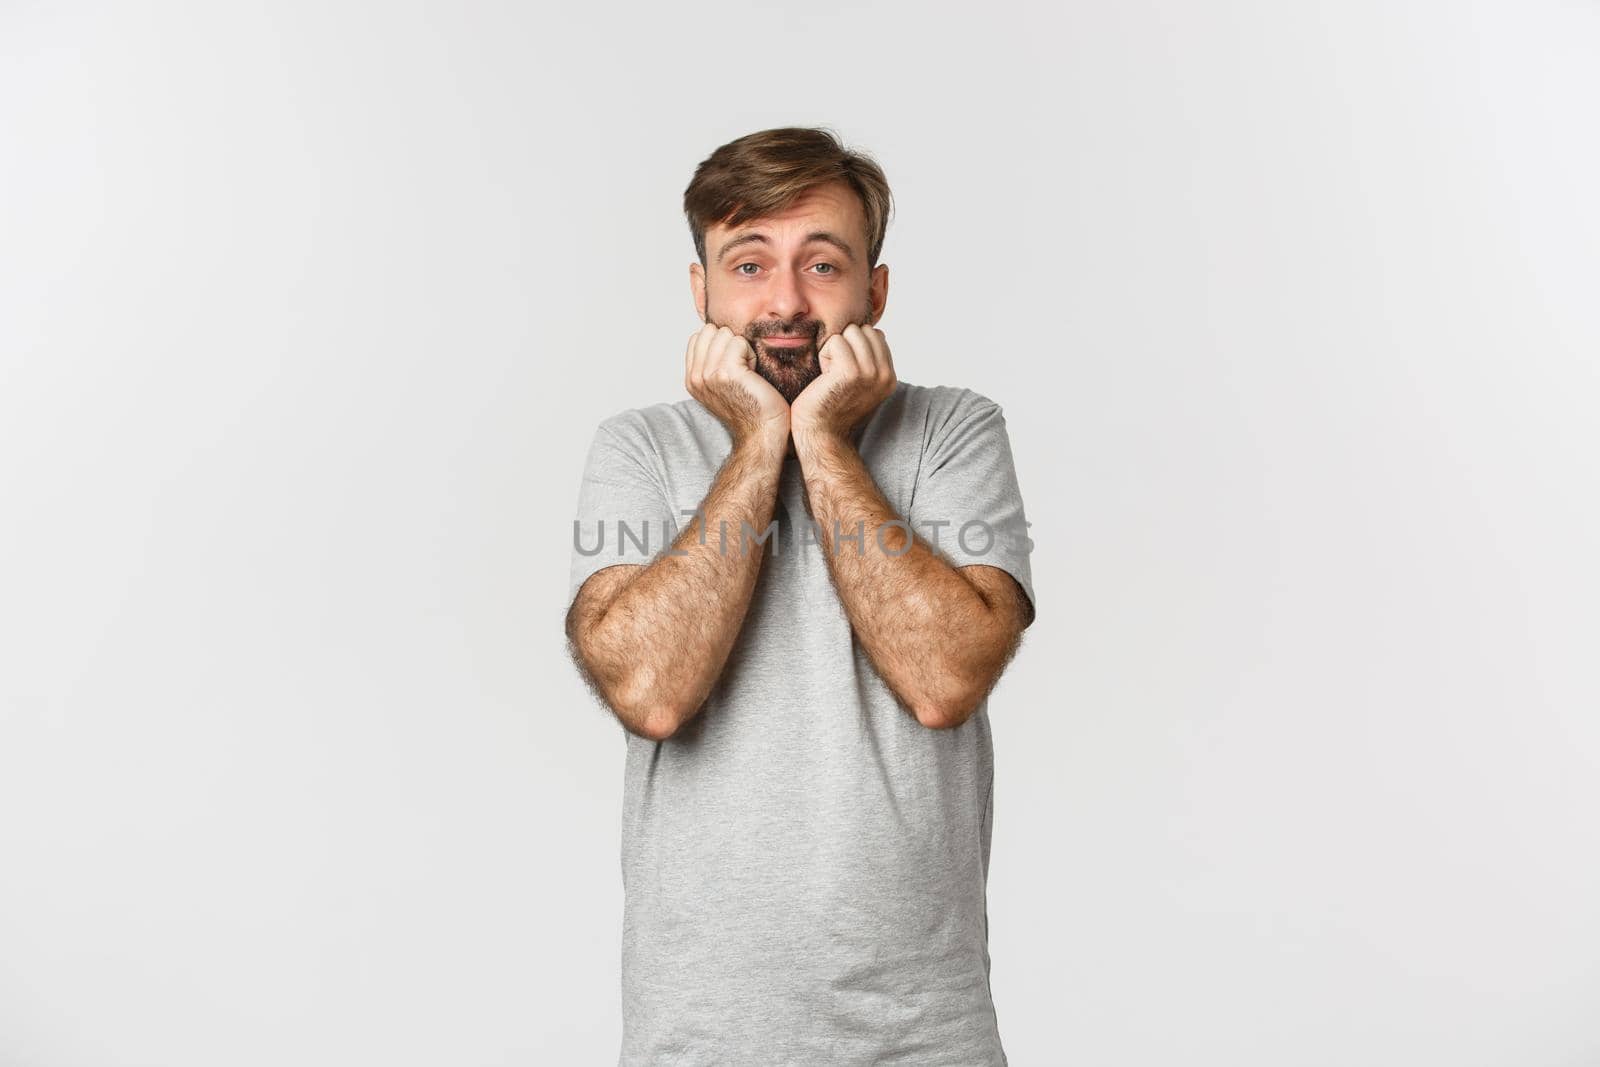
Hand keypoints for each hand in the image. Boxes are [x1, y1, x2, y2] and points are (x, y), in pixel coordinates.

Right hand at [685, 324, 788, 446]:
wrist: (762, 432)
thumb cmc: (751, 408)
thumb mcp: (722, 384)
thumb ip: (711, 362)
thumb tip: (717, 333)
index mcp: (692, 379)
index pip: (698, 337)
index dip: (720, 344)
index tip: (732, 366)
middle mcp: (696, 377)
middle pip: (710, 331)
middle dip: (730, 343)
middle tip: (742, 369)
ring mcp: (708, 375)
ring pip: (725, 334)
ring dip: (742, 349)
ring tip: (748, 372)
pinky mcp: (726, 372)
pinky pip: (739, 342)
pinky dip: (751, 353)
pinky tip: (754, 373)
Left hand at [790, 324, 896, 443]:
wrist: (821, 434)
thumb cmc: (833, 407)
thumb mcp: (862, 383)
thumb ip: (872, 360)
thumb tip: (877, 331)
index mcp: (889, 378)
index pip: (877, 336)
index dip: (855, 347)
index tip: (846, 372)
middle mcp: (884, 375)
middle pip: (864, 330)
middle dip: (846, 344)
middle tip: (836, 371)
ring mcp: (869, 373)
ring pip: (851, 332)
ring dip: (834, 349)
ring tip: (830, 373)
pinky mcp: (850, 372)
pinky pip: (836, 341)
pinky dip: (824, 355)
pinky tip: (824, 376)